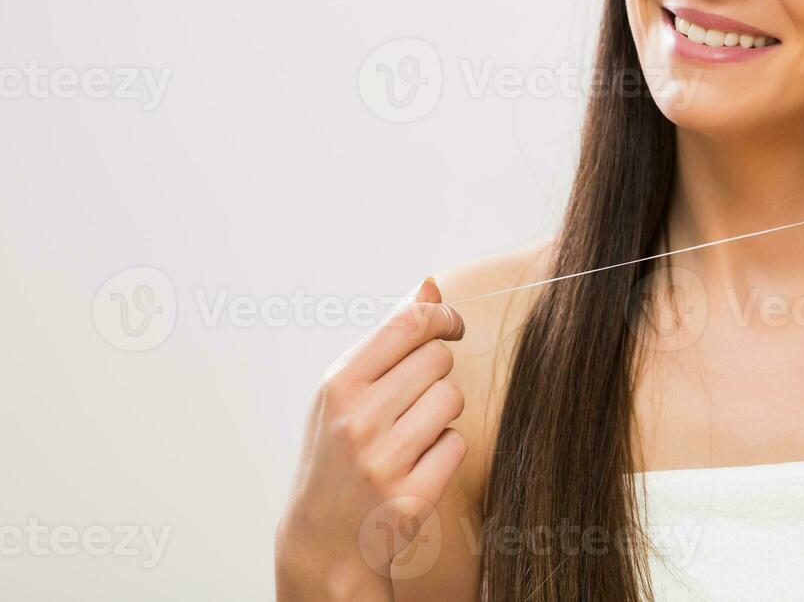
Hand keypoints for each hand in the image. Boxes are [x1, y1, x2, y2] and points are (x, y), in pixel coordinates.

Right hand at [275, 277, 466, 599]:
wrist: (322, 541)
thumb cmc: (335, 454)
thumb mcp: (343, 392)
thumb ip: (387, 339)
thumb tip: (429, 286)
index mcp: (338, 385)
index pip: (408, 324)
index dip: (442, 316)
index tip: (452, 325)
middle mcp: (358, 419)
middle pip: (438, 359)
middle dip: (437, 371)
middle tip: (416, 396)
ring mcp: (384, 459)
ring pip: (452, 399)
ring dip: (443, 412)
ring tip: (413, 432)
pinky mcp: (411, 495)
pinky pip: (458, 444)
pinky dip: (445, 451)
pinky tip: (417, 465)